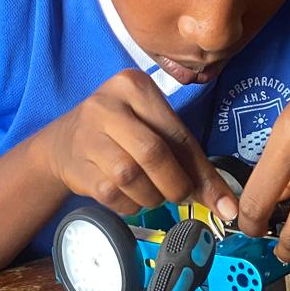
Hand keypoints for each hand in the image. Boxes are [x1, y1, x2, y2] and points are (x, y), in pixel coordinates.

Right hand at [43, 69, 237, 219]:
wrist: (64, 143)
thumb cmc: (120, 133)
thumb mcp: (152, 128)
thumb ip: (186, 157)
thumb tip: (225, 204)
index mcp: (134, 86)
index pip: (177, 133)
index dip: (202, 172)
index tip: (222, 203)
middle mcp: (107, 105)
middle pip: (153, 153)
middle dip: (175, 184)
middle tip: (181, 196)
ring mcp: (88, 135)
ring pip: (131, 177)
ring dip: (151, 196)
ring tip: (153, 194)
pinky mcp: (77, 165)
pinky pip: (112, 194)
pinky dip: (129, 204)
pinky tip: (130, 197)